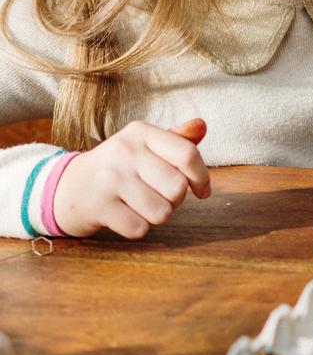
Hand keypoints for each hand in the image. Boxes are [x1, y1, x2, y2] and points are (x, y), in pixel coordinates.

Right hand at [52, 118, 211, 238]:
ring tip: (140, 204)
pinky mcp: (97, 206)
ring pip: (162, 212)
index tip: (202, 190)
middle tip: (157, 195)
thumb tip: (202, 125)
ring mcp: (109, 178)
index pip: (187, 154)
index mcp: (141, 132)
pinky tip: (124, 215)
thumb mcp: (145, 146)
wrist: (67, 187)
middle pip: (178, 188)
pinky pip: (139, 229)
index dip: (202, 177)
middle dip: (175, 200)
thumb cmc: (119, 167)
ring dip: (156, 215)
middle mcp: (124, 151)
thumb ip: (177, 139)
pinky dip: (137, 228)